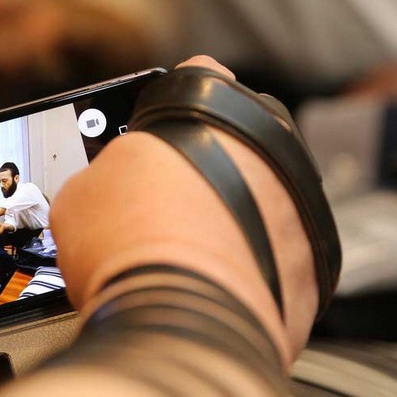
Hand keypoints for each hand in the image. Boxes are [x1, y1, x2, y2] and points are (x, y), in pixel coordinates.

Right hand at [52, 55, 316, 362]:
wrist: (180, 320)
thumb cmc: (135, 249)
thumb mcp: (80, 195)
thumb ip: (103, 177)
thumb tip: (101, 198)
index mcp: (212, 111)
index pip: (200, 76)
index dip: (173, 106)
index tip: (158, 128)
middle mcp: (271, 149)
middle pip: (237, 149)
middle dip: (205, 175)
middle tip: (161, 210)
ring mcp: (301, 208)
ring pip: (265, 206)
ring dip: (232, 226)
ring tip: (183, 260)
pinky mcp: (315, 267)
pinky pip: (279, 261)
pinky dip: (252, 272)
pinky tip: (211, 289)